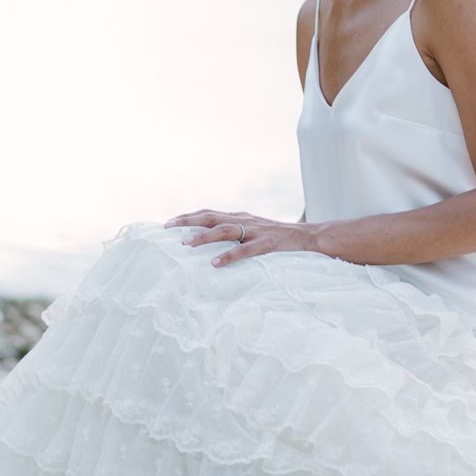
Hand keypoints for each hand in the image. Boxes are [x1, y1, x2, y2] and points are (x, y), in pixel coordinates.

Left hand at [163, 209, 315, 267]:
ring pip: (224, 231)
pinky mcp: (266, 244)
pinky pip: (244, 250)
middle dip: (188, 221)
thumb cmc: (278, 237)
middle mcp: (244, 220)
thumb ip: (236, 232)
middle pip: (211, 217)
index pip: (209, 212)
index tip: (169, 221)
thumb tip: (213, 240)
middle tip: (168, 227)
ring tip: (185, 244)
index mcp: (240, 216)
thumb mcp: (254, 229)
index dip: (189, 215)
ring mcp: (255, 231)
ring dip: (203, 237)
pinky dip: (228, 256)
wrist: (308, 237)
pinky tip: (214, 263)